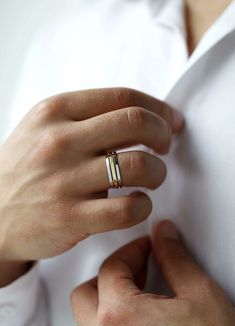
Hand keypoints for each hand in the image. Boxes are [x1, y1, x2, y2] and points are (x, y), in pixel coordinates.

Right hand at [0, 88, 182, 262]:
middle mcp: (60, 140)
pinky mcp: (70, 217)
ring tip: (152, 179)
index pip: (123, 97)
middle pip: (137, 123)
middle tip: (165, 147)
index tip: (170, 121)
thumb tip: (140, 114)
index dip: (158, 108)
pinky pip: (128, 209)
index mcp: (55, 111)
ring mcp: (65, 180)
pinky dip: (144, 206)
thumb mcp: (42, 128)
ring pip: (140, 166)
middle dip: (163, 134)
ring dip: (159, 173)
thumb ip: (84, 116)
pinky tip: (137, 205)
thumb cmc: (24, 169)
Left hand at [68, 221, 234, 325]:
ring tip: (124, 303)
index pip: (111, 267)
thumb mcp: (199, 294)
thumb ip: (174, 258)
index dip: (131, 251)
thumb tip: (163, 235)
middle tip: (134, 272)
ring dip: (96, 310)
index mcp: (120, 317)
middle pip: (84, 294)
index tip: (145, 248)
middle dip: (109, 277)